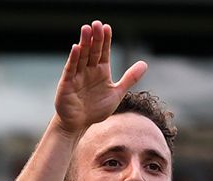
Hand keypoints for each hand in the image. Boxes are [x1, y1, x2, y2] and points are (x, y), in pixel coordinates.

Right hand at [54, 20, 147, 134]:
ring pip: (81, 56)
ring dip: (84, 43)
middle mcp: (88, 70)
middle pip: (92, 51)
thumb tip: (144, 63)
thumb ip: (130, 79)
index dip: (106, 40)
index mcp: (101, 71)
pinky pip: (71, 69)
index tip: (107, 28)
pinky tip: (76, 48)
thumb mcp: (117, 93)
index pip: (104, 52)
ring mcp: (77, 75)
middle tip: (97, 24)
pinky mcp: (67, 83)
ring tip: (86, 29)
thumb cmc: (96, 109)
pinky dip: (74, 59)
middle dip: (95, 38)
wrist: (79, 124)